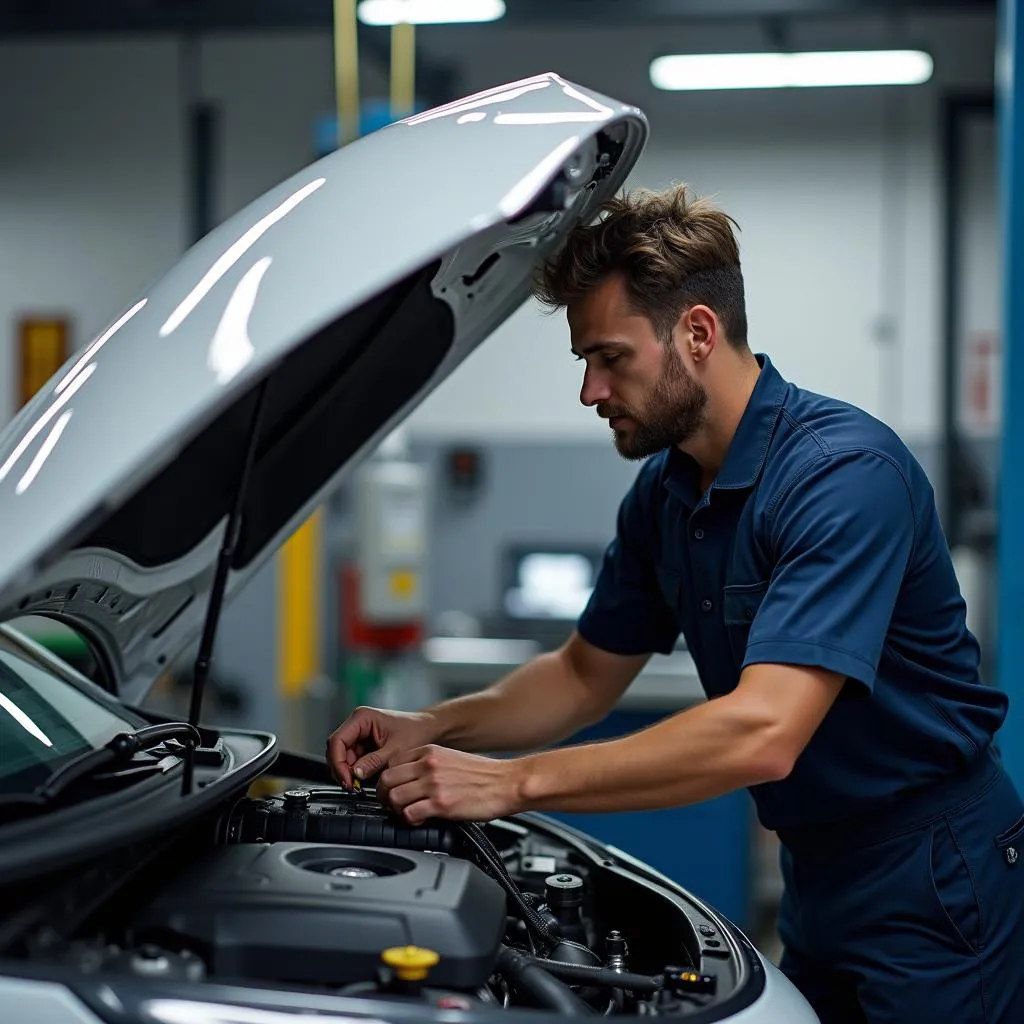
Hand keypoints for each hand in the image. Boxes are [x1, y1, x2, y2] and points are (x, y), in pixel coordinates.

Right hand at [326, 707, 438, 787]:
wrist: (428, 729)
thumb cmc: (416, 731)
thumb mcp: (395, 750)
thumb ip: (374, 761)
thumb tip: (355, 774)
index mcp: (362, 718)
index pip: (337, 741)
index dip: (338, 762)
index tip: (346, 779)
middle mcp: (358, 724)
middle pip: (337, 749)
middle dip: (342, 769)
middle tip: (352, 786)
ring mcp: (360, 734)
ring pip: (343, 757)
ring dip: (349, 772)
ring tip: (360, 784)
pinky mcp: (364, 744)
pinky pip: (353, 760)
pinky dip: (356, 771)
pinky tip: (365, 778)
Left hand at [377, 745, 522, 824]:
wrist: (507, 783)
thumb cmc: (484, 775)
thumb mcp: (451, 758)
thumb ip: (428, 765)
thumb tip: (410, 780)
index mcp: (430, 752)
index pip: (391, 763)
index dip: (388, 780)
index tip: (392, 789)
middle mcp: (428, 765)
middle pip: (386, 779)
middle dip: (384, 795)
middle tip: (392, 805)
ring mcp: (434, 784)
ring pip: (393, 797)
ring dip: (396, 810)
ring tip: (406, 814)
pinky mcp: (441, 804)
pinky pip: (409, 814)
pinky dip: (410, 821)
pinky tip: (420, 820)